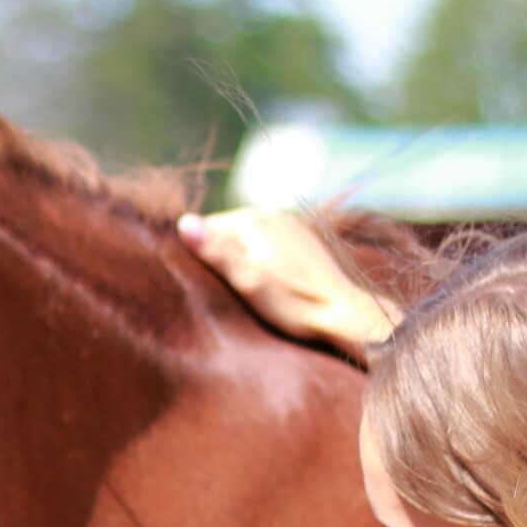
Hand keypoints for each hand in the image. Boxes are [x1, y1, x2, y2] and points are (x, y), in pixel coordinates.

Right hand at [177, 208, 394, 357]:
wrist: (344, 313)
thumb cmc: (291, 303)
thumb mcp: (246, 281)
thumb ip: (214, 251)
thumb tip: (182, 222)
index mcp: (250, 219)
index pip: (202, 229)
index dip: (196, 257)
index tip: (204, 285)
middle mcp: (270, 213)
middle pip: (225, 233)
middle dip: (218, 257)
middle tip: (224, 291)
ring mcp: (289, 225)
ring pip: (246, 239)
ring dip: (240, 259)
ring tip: (245, 289)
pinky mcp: (302, 240)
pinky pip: (268, 244)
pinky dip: (260, 259)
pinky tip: (268, 283)